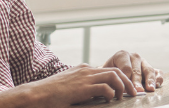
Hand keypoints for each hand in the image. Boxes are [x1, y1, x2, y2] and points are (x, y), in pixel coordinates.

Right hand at [16, 64, 134, 105]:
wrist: (35, 94)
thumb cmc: (49, 94)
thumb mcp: (69, 88)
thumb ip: (82, 89)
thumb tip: (95, 97)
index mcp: (83, 70)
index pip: (107, 70)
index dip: (119, 79)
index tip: (126, 88)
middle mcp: (86, 70)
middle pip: (115, 71)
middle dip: (127, 81)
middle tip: (133, 92)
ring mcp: (85, 77)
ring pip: (114, 76)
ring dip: (123, 86)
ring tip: (125, 96)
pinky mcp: (83, 87)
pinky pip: (105, 88)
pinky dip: (111, 94)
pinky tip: (110, 100)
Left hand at [102, 50, 163, 92]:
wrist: (113, 72)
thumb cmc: (108, 73)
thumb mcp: (105, 73)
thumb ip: (109, 77)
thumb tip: (111, 87)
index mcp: (122, 55)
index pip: (126, 67)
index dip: (125, 79)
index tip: (124, 88)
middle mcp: (134, 56)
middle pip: (137, 70)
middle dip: (137, 81)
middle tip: (138, 90)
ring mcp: (144, 62)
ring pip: (148, 70)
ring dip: (150, 80)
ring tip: (150, 89)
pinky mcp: (152, 68)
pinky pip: (158, 71)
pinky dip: (159, 78)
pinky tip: (157, 85)